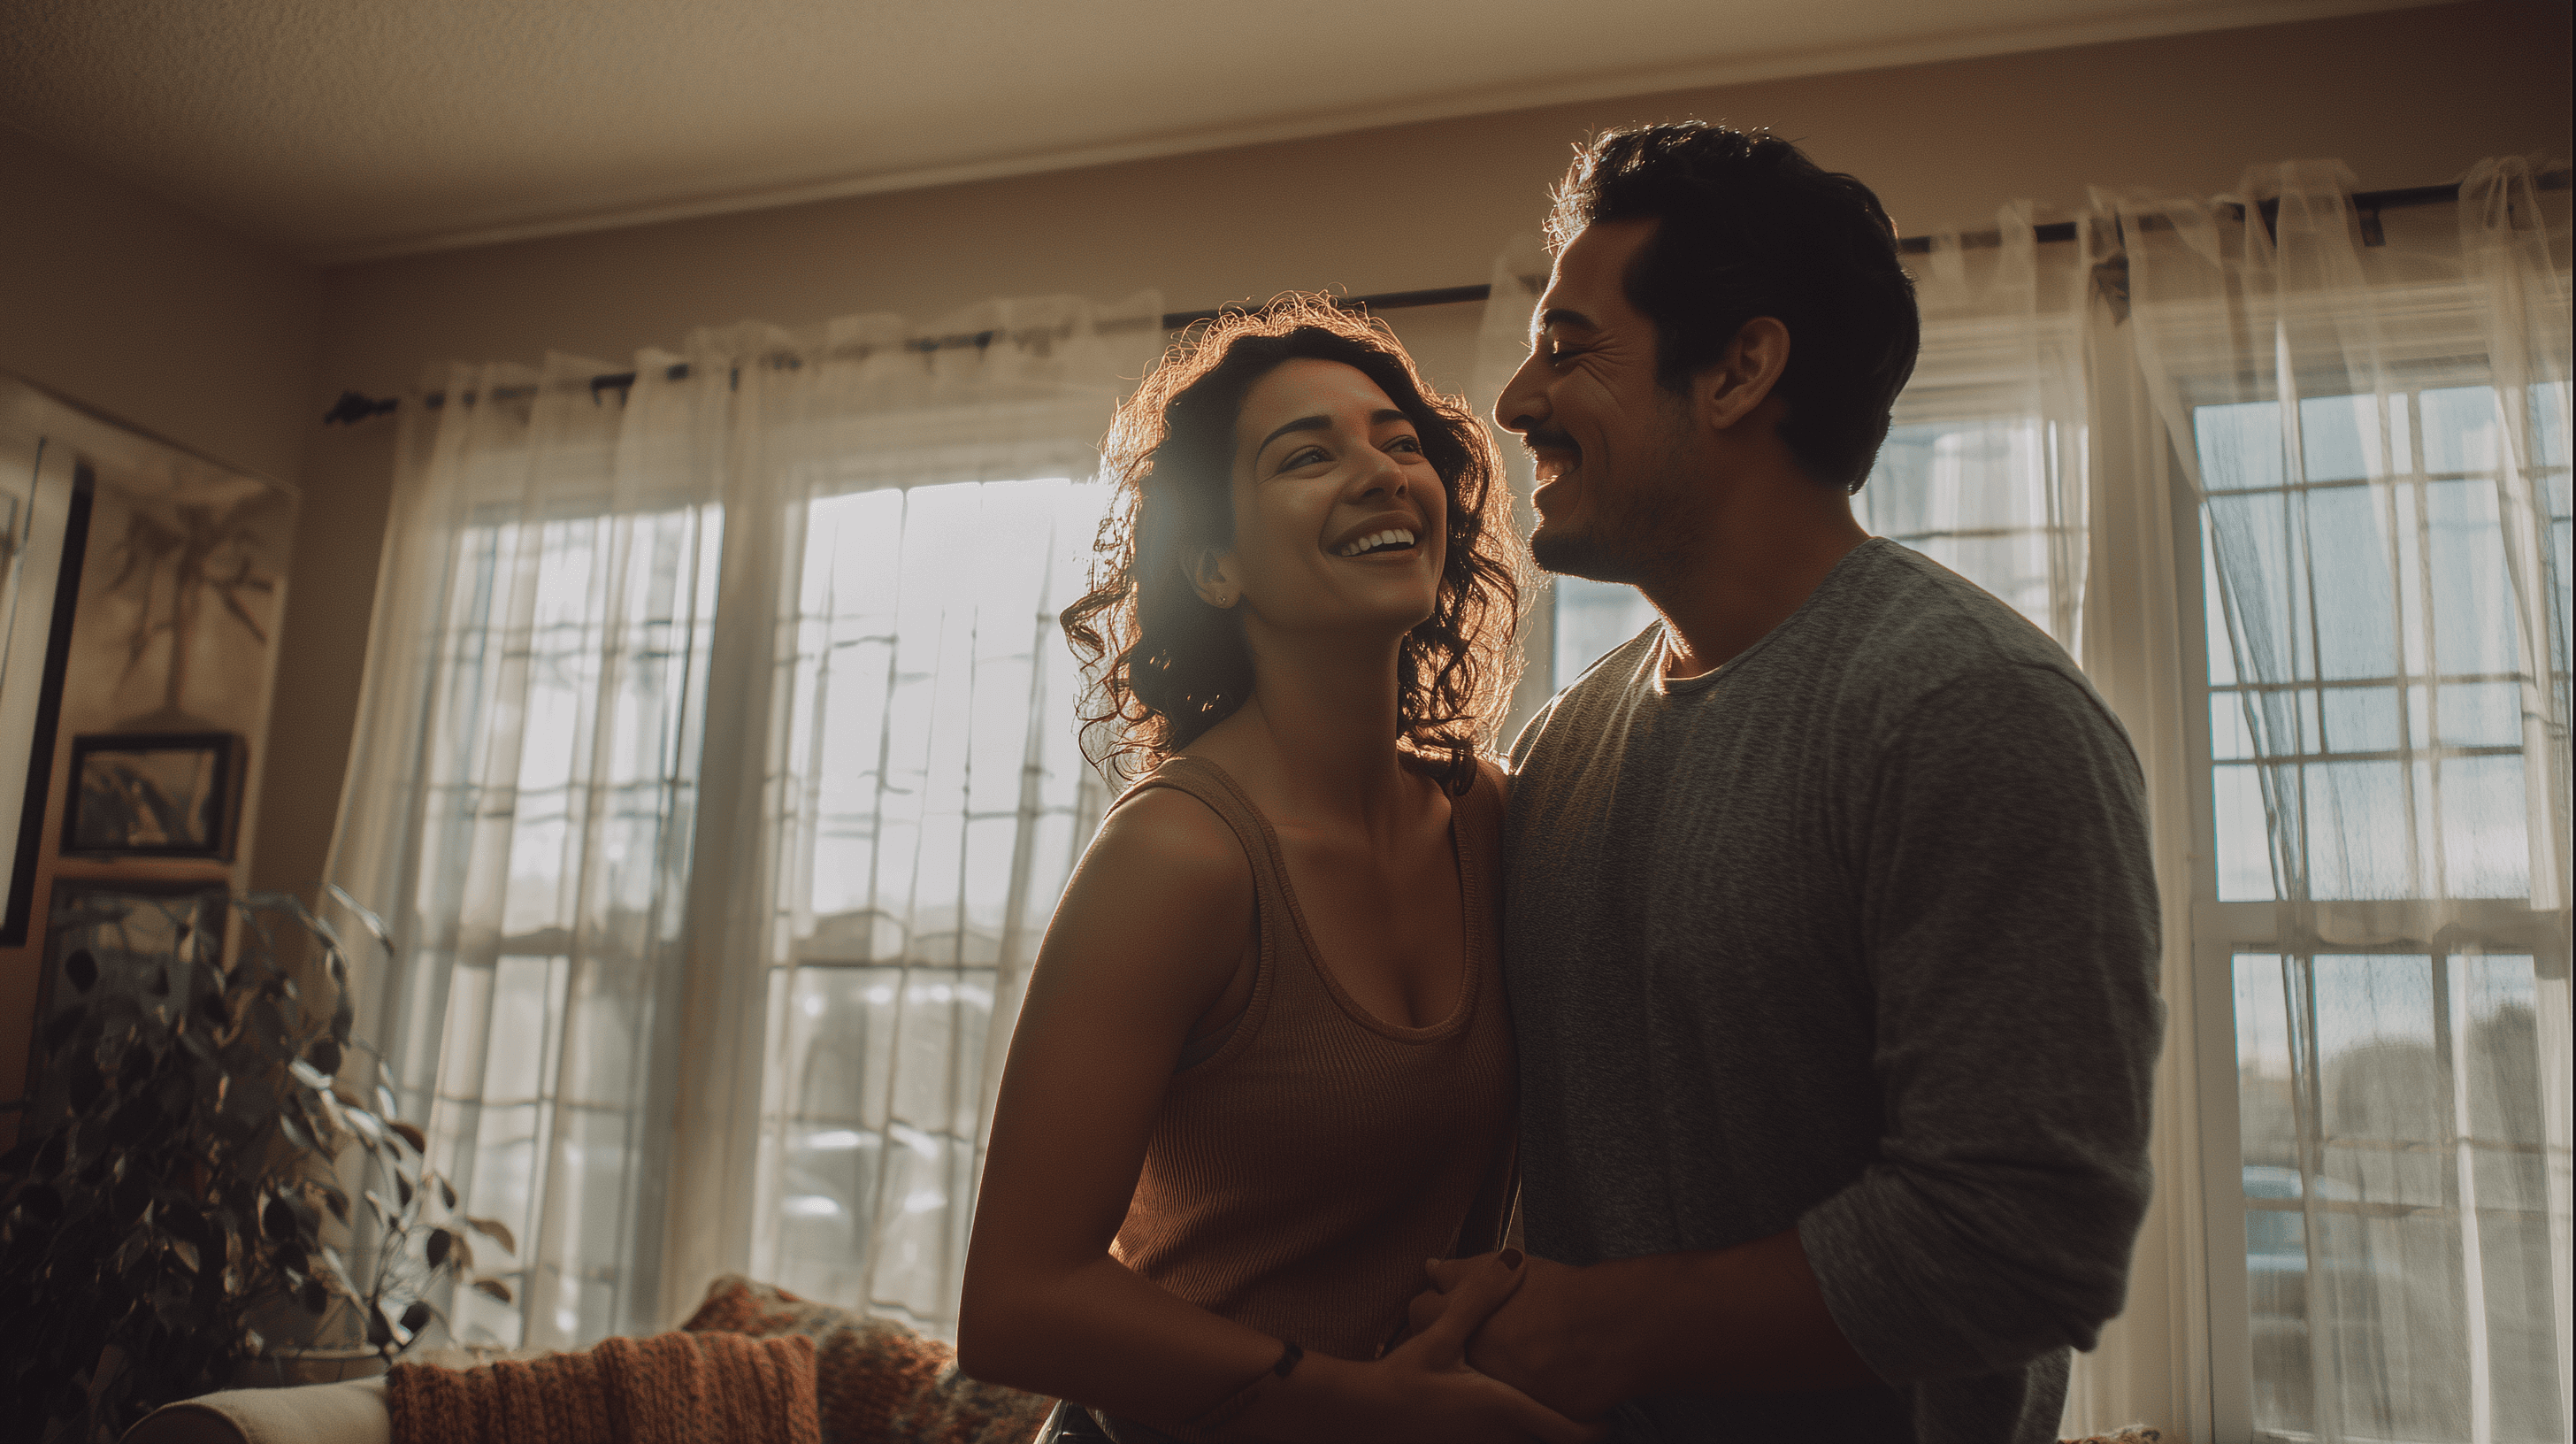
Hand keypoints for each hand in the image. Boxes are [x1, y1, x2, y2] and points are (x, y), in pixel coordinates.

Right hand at [1294, 1250, 1602, 1443]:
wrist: (1361, 1417)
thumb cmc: (1402, 1383)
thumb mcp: (1440, 1337)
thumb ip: (1479, 1298)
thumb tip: (1514, 1259)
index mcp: (1504, 1409)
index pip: (1567, 1433)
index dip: (1594, 1428)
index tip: (1609, 1416)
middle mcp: (1500, 1436)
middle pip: (1548, 1438)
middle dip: (1565, 1421)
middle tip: (1586, 1399)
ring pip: (1522, 1439)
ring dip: (1534, 1423)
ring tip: (1546, 1400)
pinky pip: (1499, 1439)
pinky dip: (1508, 1427)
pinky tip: (1494, 1407)